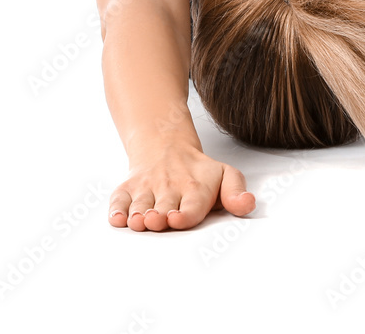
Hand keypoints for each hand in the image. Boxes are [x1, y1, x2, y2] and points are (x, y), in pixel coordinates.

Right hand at [108, 145, 254, 231]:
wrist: (166, 145)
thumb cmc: (199, 172)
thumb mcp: (226, 175)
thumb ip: (236, 193)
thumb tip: (248, 204)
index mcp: (195, 188)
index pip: (191, 205)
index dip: (185, 215)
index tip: (177, 219)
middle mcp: (169, 188)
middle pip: (163, 208)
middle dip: (159, 216)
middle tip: (156, 221)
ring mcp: (147, 187)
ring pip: (140, 204)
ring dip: (137, 214)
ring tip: (137, 221)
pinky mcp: (128, 186)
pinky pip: (119, 198)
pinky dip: (116, 208)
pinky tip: (117, 218)